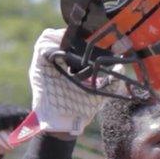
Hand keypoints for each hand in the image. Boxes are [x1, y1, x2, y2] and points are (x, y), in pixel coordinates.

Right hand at [10, 28, 112, 145]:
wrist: (65, 125)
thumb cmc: (80, 109)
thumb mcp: (99, 92)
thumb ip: (111, 82)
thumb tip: (121, 67)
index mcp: (68, 65)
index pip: (69, 42)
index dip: (77, 35)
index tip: (90, 34)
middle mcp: (55, 63)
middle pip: (56, 37)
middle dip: (69, 33)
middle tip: (83, 35)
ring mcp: (45, 65)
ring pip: (46, 39)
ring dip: (59, 36)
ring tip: (72, 40)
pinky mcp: (38, 69)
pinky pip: (40, 49)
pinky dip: (51, 45)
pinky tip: (64, 50)